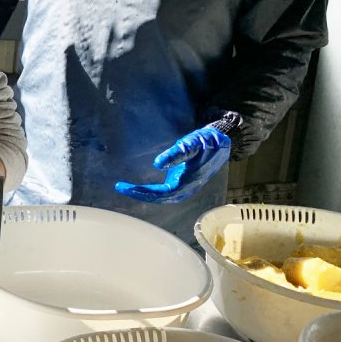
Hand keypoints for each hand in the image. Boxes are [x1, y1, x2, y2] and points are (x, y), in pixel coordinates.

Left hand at [114, 127, 230, 203]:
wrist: (220, 145)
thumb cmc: (206, 143)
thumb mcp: (193, 143)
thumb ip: (177, 153)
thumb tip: (157, 163)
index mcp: (188, 182)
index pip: (162, 193)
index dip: (143, 192)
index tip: (127, 187)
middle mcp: (186, 189)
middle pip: (160, 198)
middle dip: (139, 194)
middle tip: (120, 187)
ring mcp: (184, 188)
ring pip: (161, 197)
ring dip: (144, 194)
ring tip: (126, 188)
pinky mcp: (181, 184)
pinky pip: (164, 193)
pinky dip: (150, 192)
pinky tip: (139, 188)